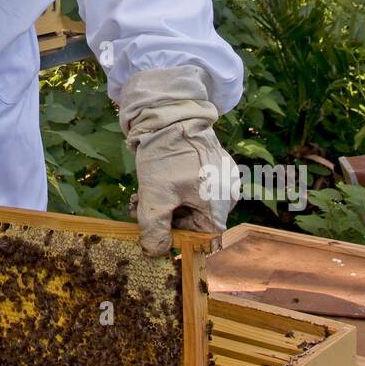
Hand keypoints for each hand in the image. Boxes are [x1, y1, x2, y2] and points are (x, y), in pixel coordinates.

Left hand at [119, 65, 239, 256]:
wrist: (168, 113)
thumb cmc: (166, 156)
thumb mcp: (155, 197)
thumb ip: (155, 229)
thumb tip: (155, 252)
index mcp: (220, 203)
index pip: (202, 235)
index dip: (176, 236)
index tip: (152, 230)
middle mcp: (227, 191)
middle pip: (195, 218)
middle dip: (164, 217)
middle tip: (137, 210)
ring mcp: (222, 174)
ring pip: (190, 201)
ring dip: (164, 203)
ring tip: (139, 197)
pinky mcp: (213, 161)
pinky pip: (194, 184)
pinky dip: (172, 188)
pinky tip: (152, 183)